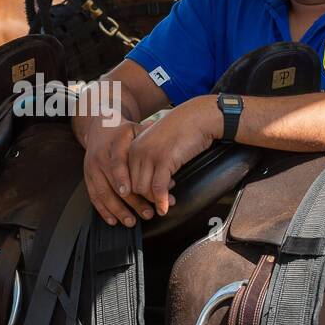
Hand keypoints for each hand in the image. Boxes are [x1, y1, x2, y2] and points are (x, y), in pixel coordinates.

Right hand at [80, 114, 153, 227]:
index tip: (127, 191)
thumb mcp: (134, 128)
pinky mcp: (88, 178)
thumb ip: (147, 139)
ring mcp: (92, 169)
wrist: (98, 128)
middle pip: (113, 183)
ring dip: (117, 210)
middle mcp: (100, 158)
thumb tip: (164, 150)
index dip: (120, 177)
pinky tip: (113, 221)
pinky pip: (94, 197)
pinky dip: (103, 210)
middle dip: (130, 201)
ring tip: (131, 222)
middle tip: (147, 213)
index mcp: (113, 145)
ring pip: (103, 193)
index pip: (116, 163)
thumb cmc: (122, 131)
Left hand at [126, 96, 219, 216]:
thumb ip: (149, 157)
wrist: (198, 117)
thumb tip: (150, 181)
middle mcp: (137, 151)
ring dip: (155, 200)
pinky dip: (162, 201)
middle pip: (133, 186)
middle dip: (146, 199)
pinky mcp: (164, 160)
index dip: (137, 191)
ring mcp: (149, 155)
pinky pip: (158, 188)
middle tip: (160, 204)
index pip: (126, 177)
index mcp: (133, 146)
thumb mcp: (158, 142)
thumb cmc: (182, 129)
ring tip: (168, 203)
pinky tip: (166, 207)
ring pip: (143, 189)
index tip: (148, 198)